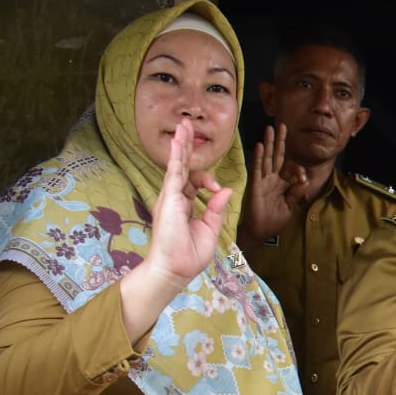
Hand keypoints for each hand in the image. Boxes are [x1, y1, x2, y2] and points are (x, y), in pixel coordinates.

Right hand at [144, 118, 232, 287]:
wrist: (175, 269)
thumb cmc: (190, 254)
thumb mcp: (209, 229)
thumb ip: (216, 209)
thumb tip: (226, 190)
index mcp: (184, 205)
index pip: (194, 183)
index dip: (209, 181)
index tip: (218, 190)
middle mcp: (175, 198)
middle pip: (182, 167)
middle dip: (186, 147)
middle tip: (187, 127)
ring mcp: (170, 197)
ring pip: (177, 165)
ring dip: (181, 144)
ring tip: (183, 125)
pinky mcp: (169, 198)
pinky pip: (174, 172)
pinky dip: (178, 156)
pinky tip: (179, 140)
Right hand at [241, 124, 307, 241]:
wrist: (261, 232)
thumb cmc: (274, 220)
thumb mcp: (290, 206)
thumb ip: (296, 192)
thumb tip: (304, 180)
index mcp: (282, 184)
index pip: (291, 168)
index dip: (298, 170)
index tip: (302, 179)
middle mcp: (272, 179)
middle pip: (277, 156)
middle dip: (279, 141)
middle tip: (281, 126)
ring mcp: (263, 181)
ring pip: (267, 158)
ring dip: (268, 144)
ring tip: (270, 129)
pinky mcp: (255, 185)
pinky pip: (257, 169)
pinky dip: (258, 158)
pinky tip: (260, 146)